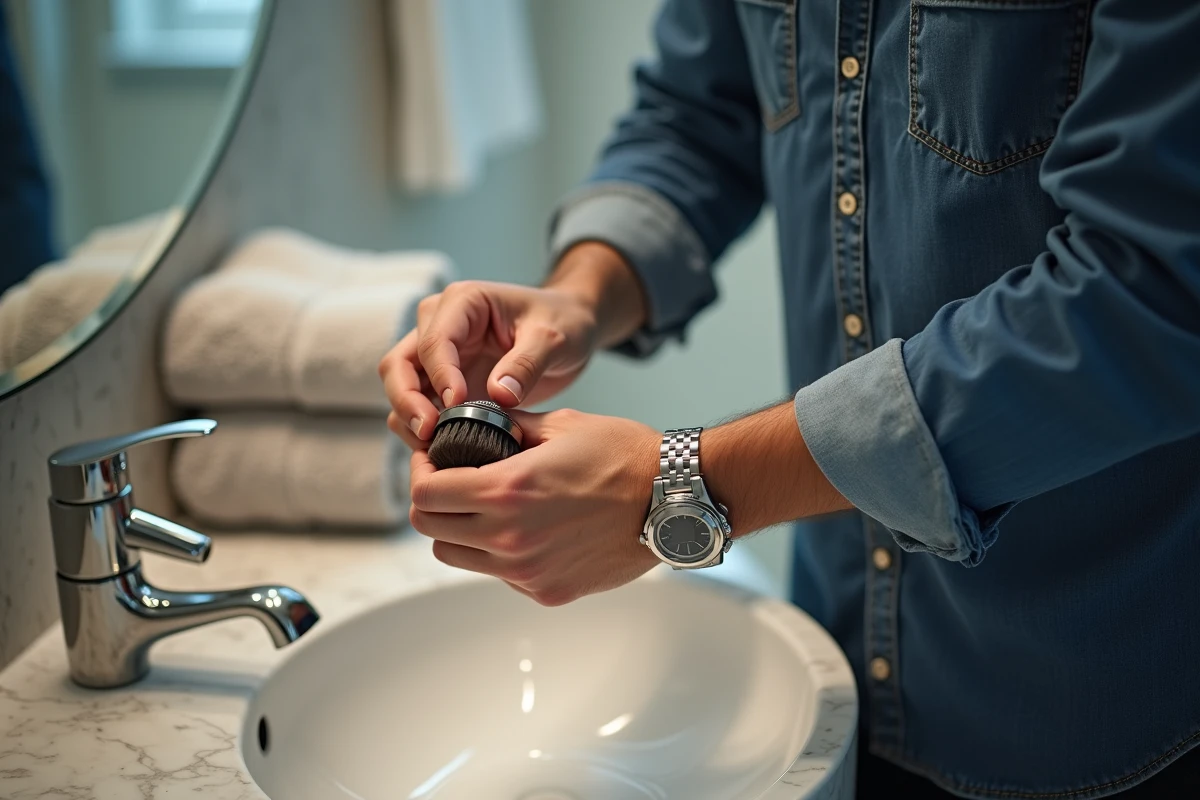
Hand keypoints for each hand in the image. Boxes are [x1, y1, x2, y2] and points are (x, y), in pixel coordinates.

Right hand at [379, 280, 599, 450]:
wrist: (568, 329)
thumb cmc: (561, 322)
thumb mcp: (553, 338)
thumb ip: (527, 364)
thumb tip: (498, 396)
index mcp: (463, 302)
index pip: (435, 340)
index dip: (441, 375)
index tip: (457, 404)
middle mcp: (439, 324)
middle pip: (399, 364)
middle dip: (407, 400)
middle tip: (429, 432)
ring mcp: (437, 355)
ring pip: (400, 387)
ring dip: (408, 418)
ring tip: (434, 446)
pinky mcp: (442, 382)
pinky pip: (417, 406)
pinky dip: (422, 428)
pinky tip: (443, 447)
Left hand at [407, 408, 662, 605]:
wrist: (675, 499)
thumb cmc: (624, 455)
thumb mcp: (560, 425)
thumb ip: (507, 427)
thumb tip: (473, 424)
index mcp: (507, 490)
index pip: (425, 494)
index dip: (419, 472)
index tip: (430, 461)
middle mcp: (511, 538)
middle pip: (431, 530)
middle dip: (432, 501)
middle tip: (451, 481)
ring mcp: (527, 571)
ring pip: (458, 556)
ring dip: (460, 530)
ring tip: (486, 506)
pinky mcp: (547, 591)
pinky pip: (499, 574)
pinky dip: (498, 552)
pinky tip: (526, 527)